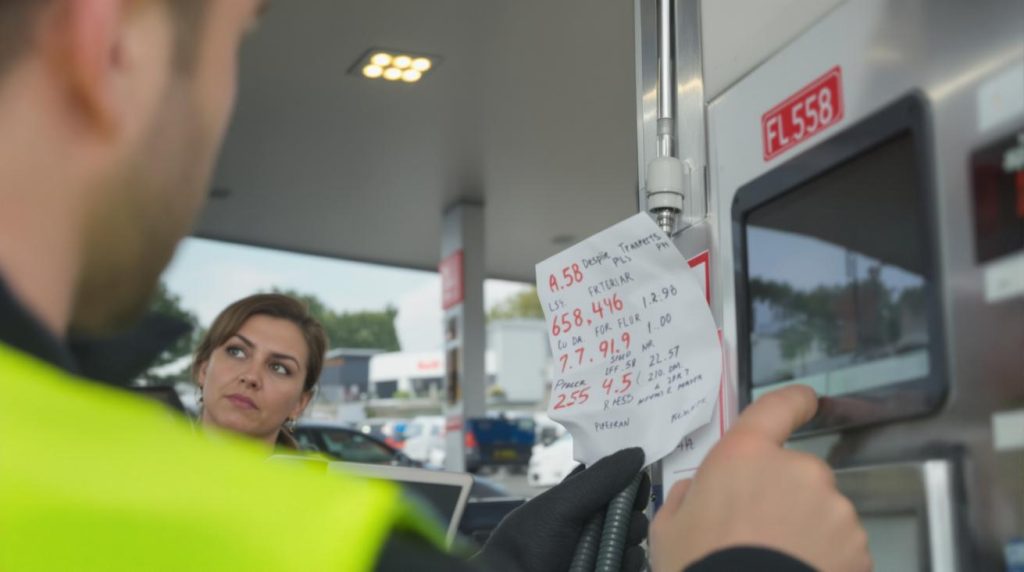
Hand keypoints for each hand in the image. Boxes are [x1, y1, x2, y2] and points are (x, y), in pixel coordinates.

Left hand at [476, 447, 649, 571]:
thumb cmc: (529, 543)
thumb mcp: (562, 505)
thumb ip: (599, 479)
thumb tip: (635, 452)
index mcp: (575, 499)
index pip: (610, 479)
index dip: (627, 475)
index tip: (640, 474)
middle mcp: (590, 522)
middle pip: (627, 507)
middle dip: (631, 507)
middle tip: (625, 512)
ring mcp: (599, 549)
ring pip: (633, 535)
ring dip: (631, 534)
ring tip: (616, 540)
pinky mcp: (607, 568)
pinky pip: (632, 561)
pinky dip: (630, 559)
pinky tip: (618, 559)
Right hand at [650, 386, 871, 571]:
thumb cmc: (698, 567)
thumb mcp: (668, 529)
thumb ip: (687, 497)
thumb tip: (698, 492)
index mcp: (746, 456)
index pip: (776, 408)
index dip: (794, 400)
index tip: (806, 400)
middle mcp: (797, 471)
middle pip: (796, 472)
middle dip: (782, 496)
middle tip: (755, 534)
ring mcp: (834, 509)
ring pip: (820, 511)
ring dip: (805, 529)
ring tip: (778, 563)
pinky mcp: (858, 547)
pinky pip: (840, 545)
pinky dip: (826, 558)